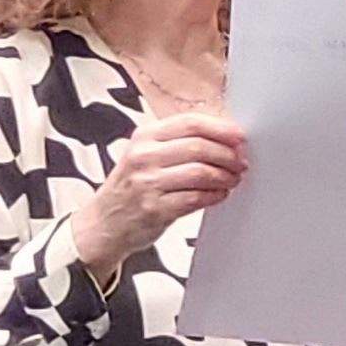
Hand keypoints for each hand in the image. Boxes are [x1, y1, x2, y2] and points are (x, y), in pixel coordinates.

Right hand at [71, 112, 248, 275]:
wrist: (104, 222)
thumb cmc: (131, 186)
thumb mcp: (145, 154)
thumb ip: (178, 142)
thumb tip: (224, 137)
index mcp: (144, 136)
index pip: (190, 123)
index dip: (221, 129)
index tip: (240, 137)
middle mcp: (144, 157)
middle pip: (198, 147)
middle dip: (228, 154)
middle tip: (241, 162)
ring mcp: (148, 184)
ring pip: (200, 173)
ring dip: (224, 176)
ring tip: (233, 179)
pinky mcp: (155, 209)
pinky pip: (195, 199)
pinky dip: (215, 196)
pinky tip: (220, 194)